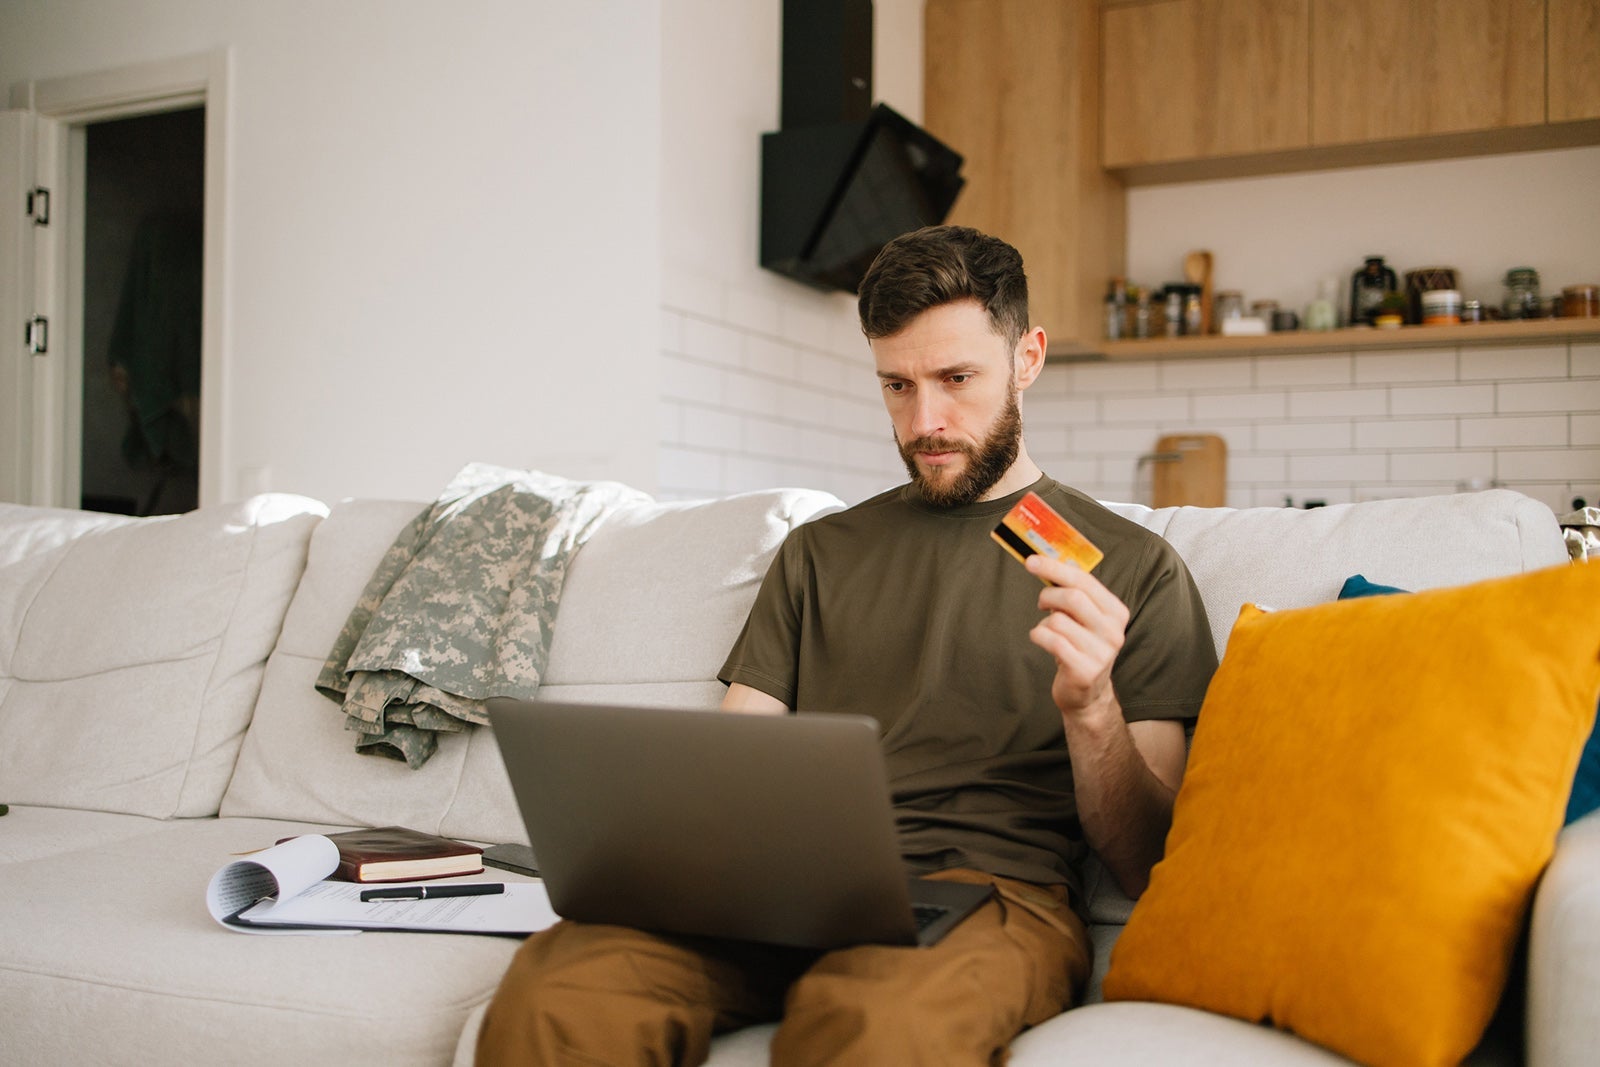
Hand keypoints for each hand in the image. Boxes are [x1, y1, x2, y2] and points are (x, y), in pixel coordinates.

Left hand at [1025, 554, 1129, 718]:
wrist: (1088, 694)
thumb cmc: (1081, 647)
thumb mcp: (1086, 619)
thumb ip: (1074, 593)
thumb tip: (1045, 562)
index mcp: (1116, 612)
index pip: (1085, 581)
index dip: (1055, 568)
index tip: (1031, 561)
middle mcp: (1113, 631)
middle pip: (1073, 597)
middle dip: (1048, 595)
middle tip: (1041, 603)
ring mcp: (1101, 652)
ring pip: (1058, 620)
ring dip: (1044, 622)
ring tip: (1050, 631)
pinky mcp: (1084, 670)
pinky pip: (1050, 640)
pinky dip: (1038, 636)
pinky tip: (1043, 641)